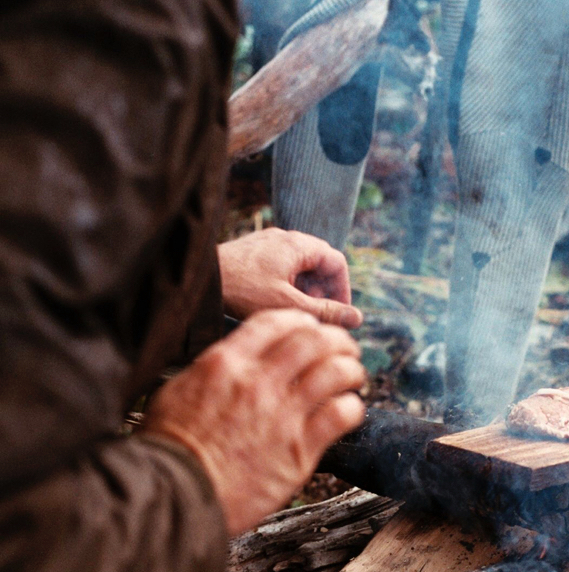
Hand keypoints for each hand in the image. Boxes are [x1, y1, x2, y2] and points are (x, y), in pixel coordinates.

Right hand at [143, 310, 366, 534]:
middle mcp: (258, 381)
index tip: (310, 328)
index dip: (301, 321)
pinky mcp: (300, 449)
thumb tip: (233, 360)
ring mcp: (282, 414)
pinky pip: (342, 415)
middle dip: (337, 339)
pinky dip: (352, 407)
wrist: (175, 495)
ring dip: (351, 370)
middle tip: (344, 349)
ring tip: (353, 376)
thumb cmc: (172, 448)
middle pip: (315, 340)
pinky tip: (348, 411)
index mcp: (225, 363)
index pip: (276, 322)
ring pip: (336, 372)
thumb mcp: (178, 391)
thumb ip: (213, 370)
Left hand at [218, 228, 363, 328]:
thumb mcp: (287, 305)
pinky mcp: (251, 254)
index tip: (338, 314)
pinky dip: (286, 287)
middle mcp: (284, 238)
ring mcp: (266, 244)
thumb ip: (324, 312)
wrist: (194, 279)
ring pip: (300, 267)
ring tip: (295, 315)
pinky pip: (280, 268)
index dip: (343, 290)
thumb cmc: (238, 289)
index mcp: (297, 244)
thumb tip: (357, 318)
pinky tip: (273, 306)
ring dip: (305, 292)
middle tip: (317, 317)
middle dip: (323, 293)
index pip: (337, 262)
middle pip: (319, 264)